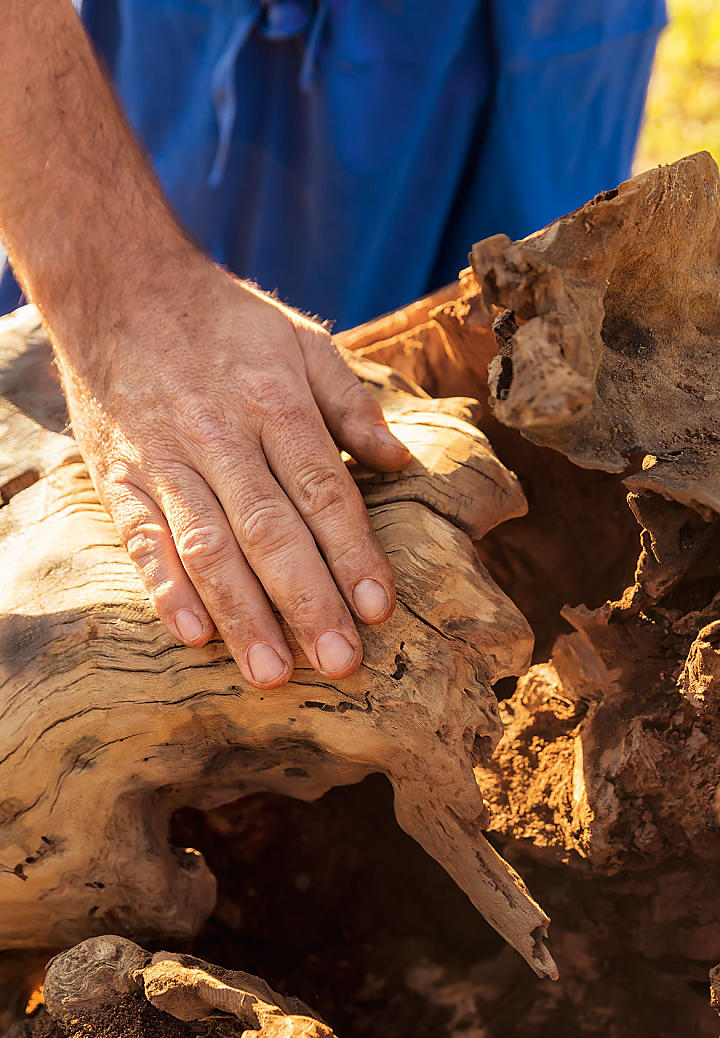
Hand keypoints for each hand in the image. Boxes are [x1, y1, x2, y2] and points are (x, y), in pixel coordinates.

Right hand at [63, 255, 410, 688]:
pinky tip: (192, 635)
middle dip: (308, 601)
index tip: (380, 609)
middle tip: (340, 662)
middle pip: (270, 530)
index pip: (323, 492)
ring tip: (272, 673)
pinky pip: (142, 540)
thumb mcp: (301, 341)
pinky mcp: (120, 477)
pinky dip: (165, 588)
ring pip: (208, 547)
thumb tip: (400, 464)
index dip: (353, 554)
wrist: (118, 286)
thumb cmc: (225, 323)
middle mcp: (221, 436)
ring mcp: (165, 460)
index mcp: (275, 402)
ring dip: (242, 614)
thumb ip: (351, 405)